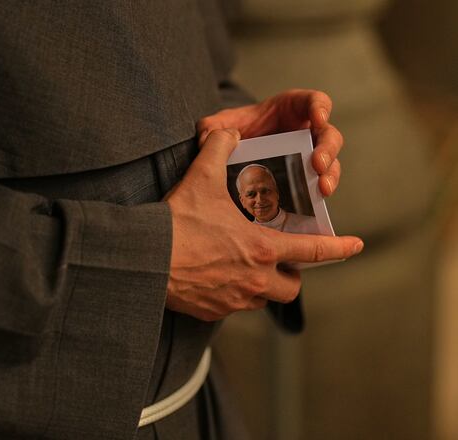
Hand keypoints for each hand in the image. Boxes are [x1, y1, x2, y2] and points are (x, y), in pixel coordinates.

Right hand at [164, 129, 362, 320]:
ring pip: (263, 299)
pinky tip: (216, 277)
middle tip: (279, 259)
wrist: (146, 259)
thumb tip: (226, 132)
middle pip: (291, 287)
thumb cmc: (178, 221)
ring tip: (246, 268)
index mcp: (263, 249)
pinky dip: (233, 294)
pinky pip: (233, 306)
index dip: (339, 248)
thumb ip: (219, 149)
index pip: (314, 251)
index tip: (356, 245)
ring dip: (263, 286)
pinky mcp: (213, 311)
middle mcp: (256, 280)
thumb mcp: (202, 178)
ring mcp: (235, 299)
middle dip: (291, 275)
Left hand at [197, 89, 342, 196]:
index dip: (319, 108)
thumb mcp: (219, 125)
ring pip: (330, 163)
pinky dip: (319, 194)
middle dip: (327, 149)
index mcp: (291, 110)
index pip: (314, 102)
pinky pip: (319, 185)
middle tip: (318, 165)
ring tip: (322, 188)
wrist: (232, 154)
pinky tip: (315, 203)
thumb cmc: (232, 131)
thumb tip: (206, 138)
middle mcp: (305, 132)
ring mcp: (308, 156)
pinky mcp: (304, 178)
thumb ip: (212, 127)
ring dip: (330, 175)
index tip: (317, 118)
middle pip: (329, 135)